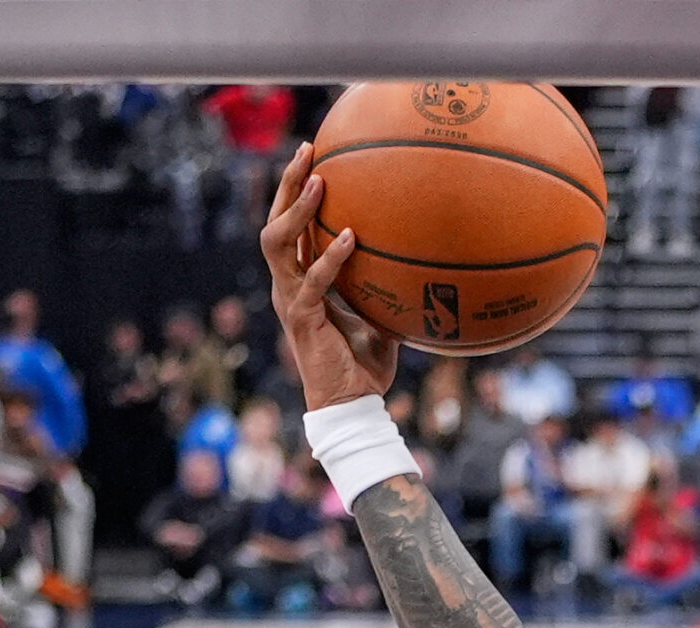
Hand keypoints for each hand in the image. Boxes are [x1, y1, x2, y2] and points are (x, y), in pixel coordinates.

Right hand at [259, 142, 398, 410]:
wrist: (352, 405)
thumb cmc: (365, 367)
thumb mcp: (382, 319)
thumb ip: (389, 291)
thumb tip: (424, 268)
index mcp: (301, 280)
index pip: (292, 226)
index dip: (297, 191)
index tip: (315, 156)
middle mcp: (287, 284)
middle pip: (275, 221)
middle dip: (288, 183)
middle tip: (307, 149)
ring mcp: (290, 299)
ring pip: (278, 242)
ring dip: (298, 209)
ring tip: (319, 181)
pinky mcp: (302, 318)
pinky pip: (312, 281)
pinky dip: (329, 258)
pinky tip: (350, 238)